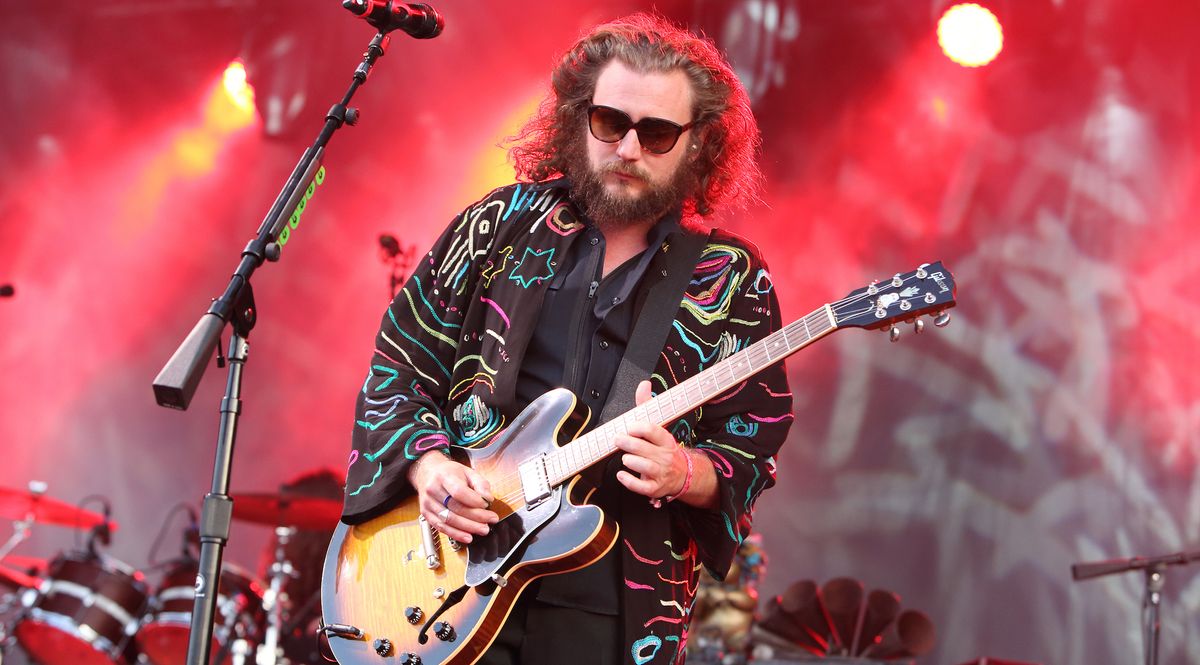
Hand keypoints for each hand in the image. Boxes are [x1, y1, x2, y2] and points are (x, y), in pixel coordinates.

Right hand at [407, 451, 497, 542]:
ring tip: (483, 529)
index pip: (459, 491)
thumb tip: (488, 499)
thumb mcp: (468, 471)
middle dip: (476, 517)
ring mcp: (428, 503)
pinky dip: (456, 534)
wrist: (427, 473)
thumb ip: (480, 483)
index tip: (487, 504)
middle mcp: (433, 490)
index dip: (474, 501)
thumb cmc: (449, 473)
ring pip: (449, 520)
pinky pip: (441, 527)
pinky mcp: (426, 514)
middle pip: (455, 508)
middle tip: (491, 521)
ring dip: (468, 527)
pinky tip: (467, 536)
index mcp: (444, 476)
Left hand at [614, 380, 687, 500]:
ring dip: (631, 461)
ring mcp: (660, 473)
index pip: (654, 431)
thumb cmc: (664, 448)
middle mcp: (665, 456)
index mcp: (665, 440)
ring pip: (645, 467)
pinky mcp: (655, 487)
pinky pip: (642, 487)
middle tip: (617, 439)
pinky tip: (621, 474)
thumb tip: (644, 384)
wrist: (682, 474)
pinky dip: (630, 481)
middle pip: (646, 449)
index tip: (629, 426)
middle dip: (629, 443)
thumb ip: (647, 406)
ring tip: (624, 457)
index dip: (639, 428)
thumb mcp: (659, 426)